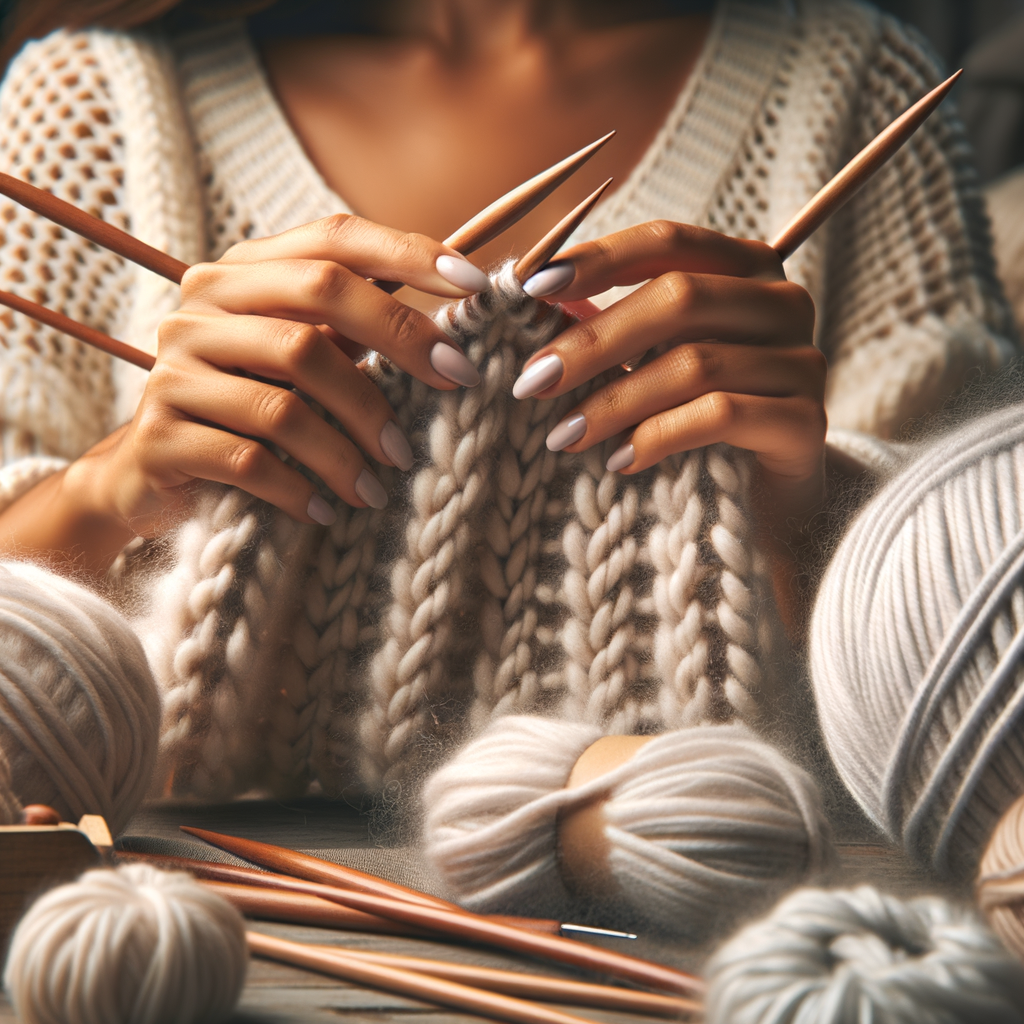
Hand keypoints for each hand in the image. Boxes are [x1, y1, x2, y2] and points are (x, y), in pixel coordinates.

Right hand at [69, 214, 489, 537]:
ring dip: (351, 445)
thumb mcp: (301, 359)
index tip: (476, 286)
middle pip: (317, 296)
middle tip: (458, 383)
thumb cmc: (250, 411)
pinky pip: (249, 461)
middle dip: (400, 339)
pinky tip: (330, 510)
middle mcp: (202, 304)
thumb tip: (458, 328)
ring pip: (288, 395)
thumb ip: (355, 329)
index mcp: (243, 273)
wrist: (153, 476)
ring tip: (383, 482)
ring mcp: (174, 367)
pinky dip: (301, 490)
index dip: (409, 253)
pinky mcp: (160, 434)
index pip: (333, 238)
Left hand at [513, 221, 825, 525]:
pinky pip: (721, 416)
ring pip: (695, 364)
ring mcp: (803, 361)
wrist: (763, 502)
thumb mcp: (649, 362)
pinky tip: (619, 461)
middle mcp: (782, 303)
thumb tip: (532, 303)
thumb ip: (606, 327)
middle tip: (533, 381)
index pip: (667, 242)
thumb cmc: (692, 421)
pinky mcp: (807, 422)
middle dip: (594, 341)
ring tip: (563, 436)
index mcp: (744, 269)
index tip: (534, 289)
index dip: (599, 258)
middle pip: (679, 298)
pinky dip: (659, 437)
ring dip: (615, 401)